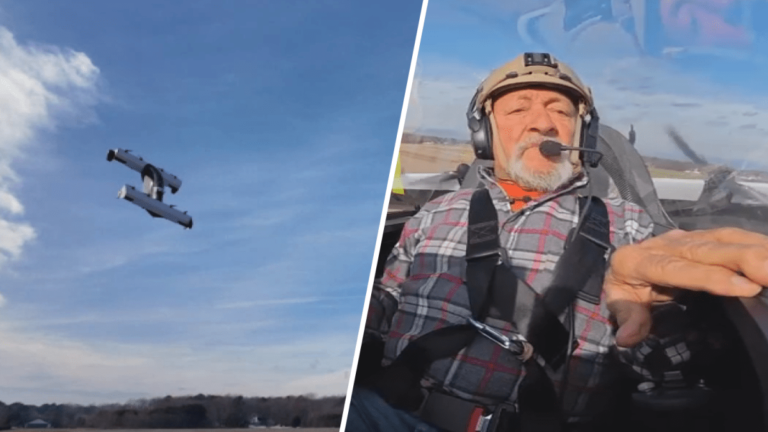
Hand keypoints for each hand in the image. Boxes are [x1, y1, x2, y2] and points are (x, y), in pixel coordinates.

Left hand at [604, 227, 767, 346]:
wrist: (625, 258)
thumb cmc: (626, 285)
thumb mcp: (619, 302)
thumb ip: (628, 318)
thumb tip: (627, 339)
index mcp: (639, 260)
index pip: (678, 269)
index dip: (712, 277)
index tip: (746, 287)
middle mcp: (666, 244)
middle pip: (707, 249)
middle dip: (745, 257)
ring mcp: (688, 237)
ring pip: (724, 238)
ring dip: (756, 247)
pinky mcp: (704, 236)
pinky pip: (732, 236)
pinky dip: (757, 243)